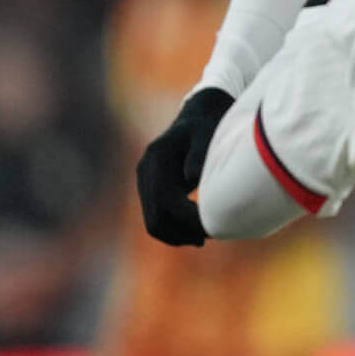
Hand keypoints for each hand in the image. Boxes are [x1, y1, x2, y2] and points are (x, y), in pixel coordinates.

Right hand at [135, 87, 233, 245]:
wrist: (197, 117)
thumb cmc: (207, 126)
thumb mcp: (207, 134)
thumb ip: (199, 153)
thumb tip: (191, 176)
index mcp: (156, 159)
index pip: (164, 199)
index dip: (185, 217)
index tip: (210, 225)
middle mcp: (144, 171)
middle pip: (154, 216)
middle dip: (180, 231)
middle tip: (207, 237)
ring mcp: (145, 182)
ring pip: (153, 222)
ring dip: (176, 235)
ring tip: (203, 237)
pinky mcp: (151, 189)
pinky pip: (156, 217)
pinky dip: (173, 230)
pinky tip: (195, 232)